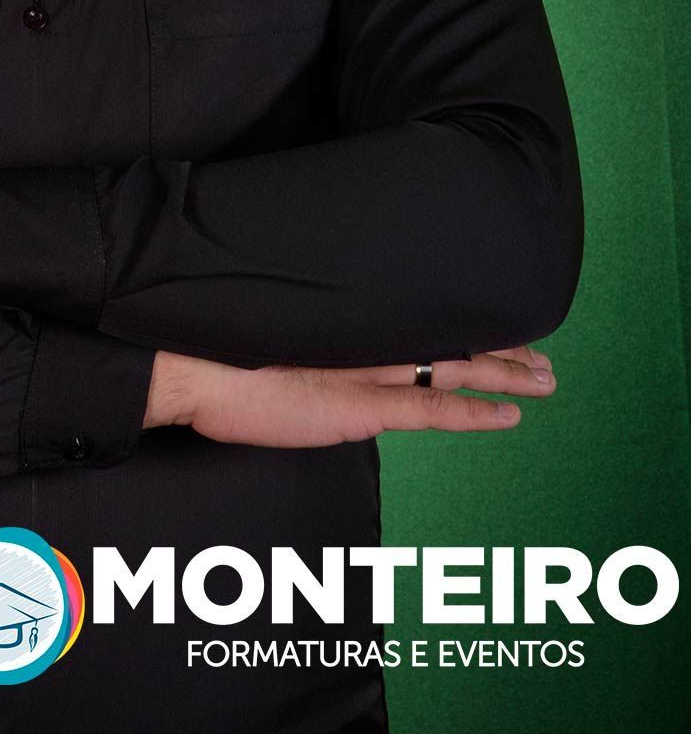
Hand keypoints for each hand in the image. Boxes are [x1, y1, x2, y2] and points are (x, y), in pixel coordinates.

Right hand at [143, 345, 554, 442]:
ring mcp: (365, 372)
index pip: (420, 319)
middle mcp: (364, 341)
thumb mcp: (266, 332)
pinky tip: (511, 414)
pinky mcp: (359, 408)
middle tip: (543, 353)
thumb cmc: (213, 350)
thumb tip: (316, 333)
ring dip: (505, 372)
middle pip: (448, 340)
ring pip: (453, 368)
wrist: (187, 364)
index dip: (463, 322)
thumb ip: (304, 334)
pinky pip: (431, 412)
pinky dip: (473, 414)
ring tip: (547, 378)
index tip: (497, 319)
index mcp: (345, 322)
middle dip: (500, 348)